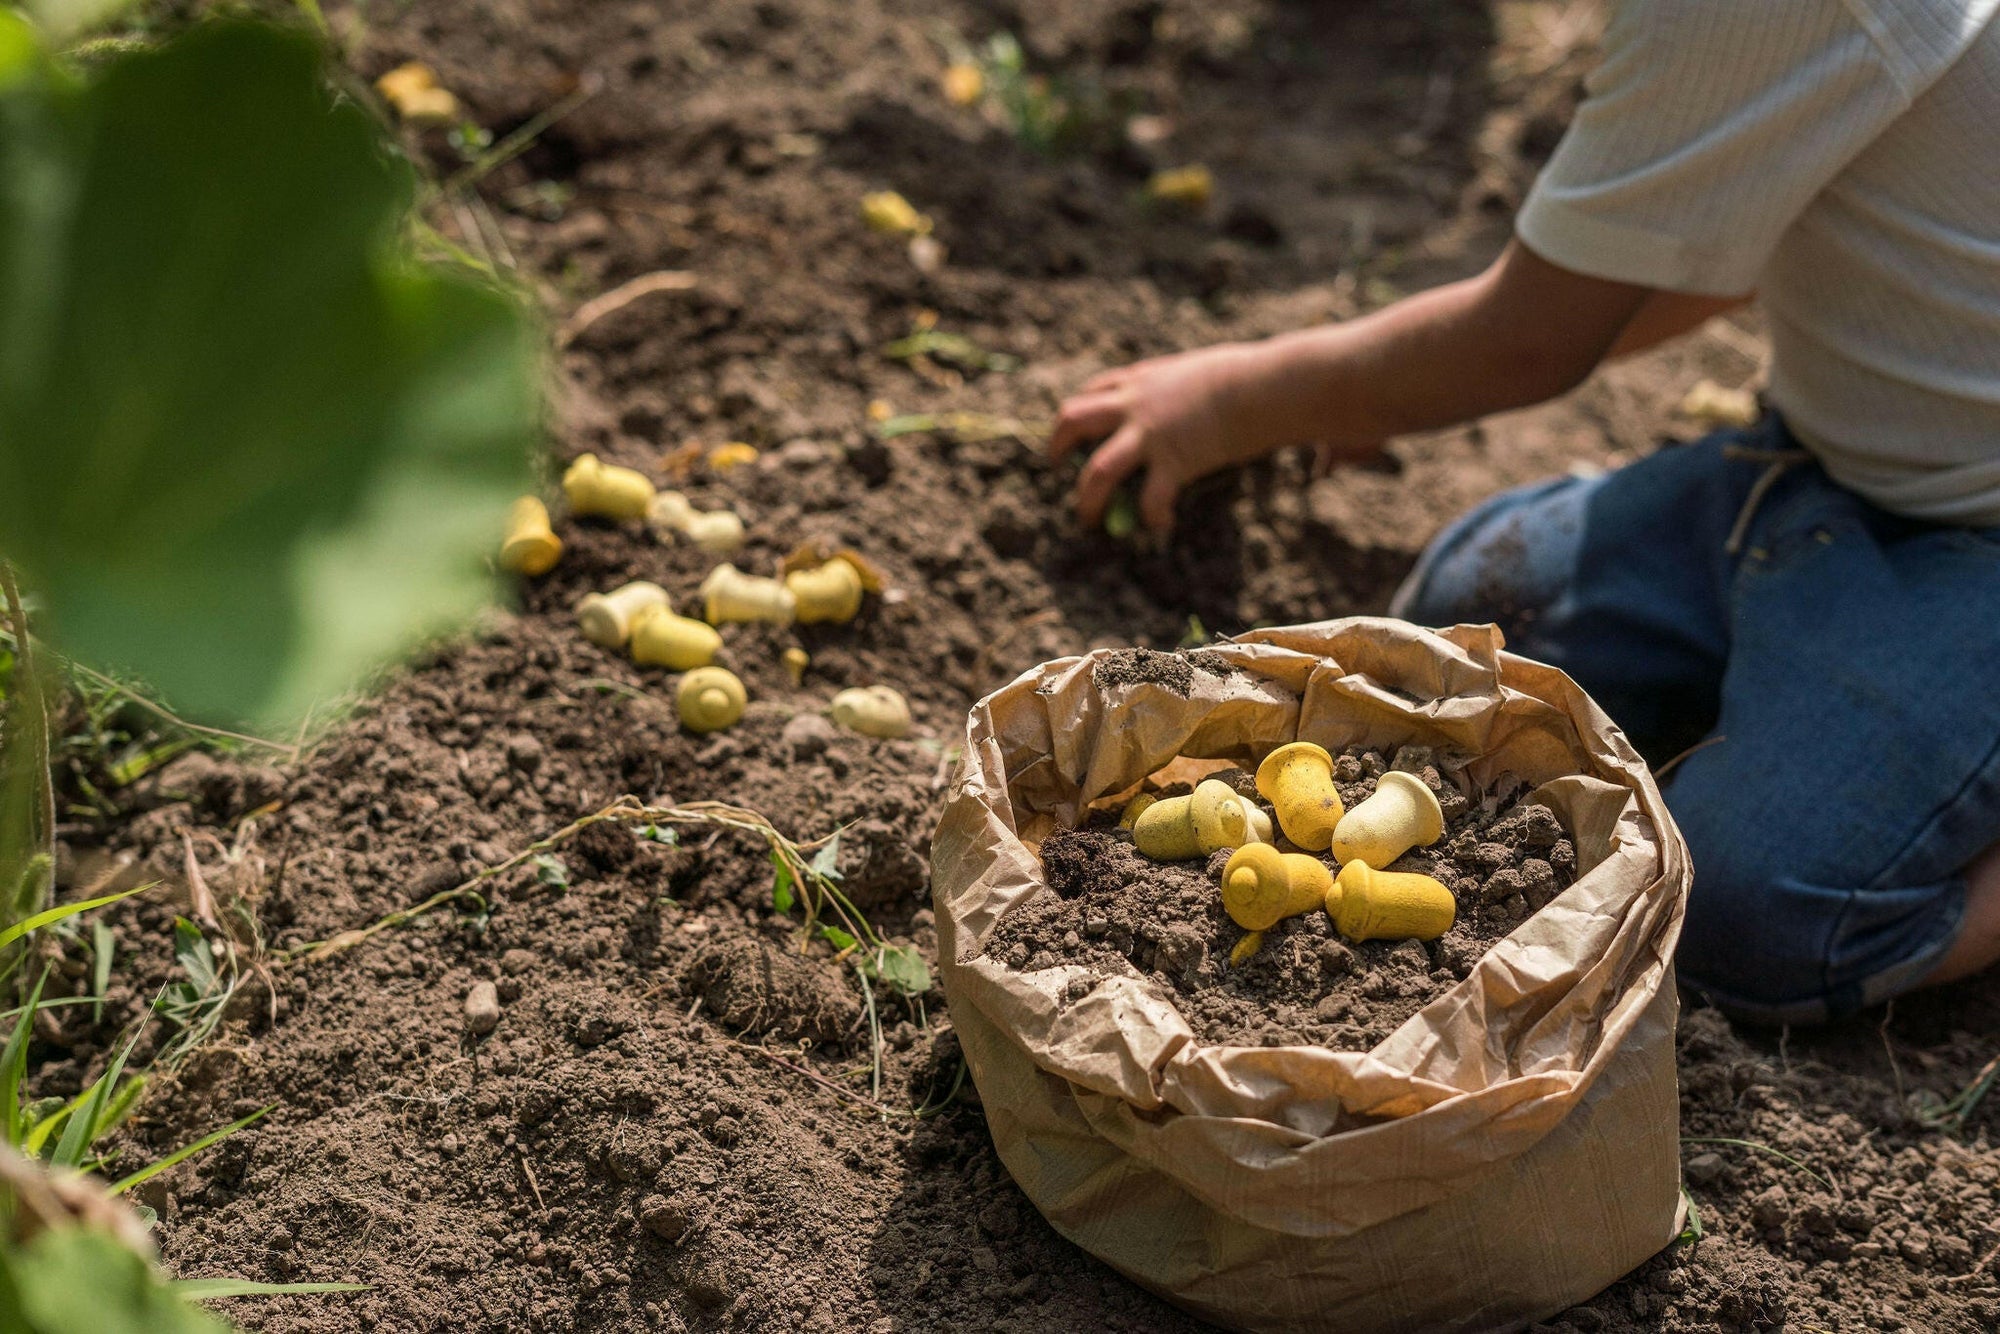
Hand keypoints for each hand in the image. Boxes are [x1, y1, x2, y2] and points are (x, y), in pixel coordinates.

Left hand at [1048, 341, 1292, 532]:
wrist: (1265, 384)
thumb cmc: (1249, 374)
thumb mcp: (1202, 370)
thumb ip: (1184, 386)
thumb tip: (1196, 393)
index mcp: (1142, 378)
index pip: (1093, 391)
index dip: (1079, 414)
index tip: (1076, 432)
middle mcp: (1135, 404)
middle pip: (1073, 420)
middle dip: (1057, 446)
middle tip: (1055, 467)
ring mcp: (1149, 434)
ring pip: (1097, 470)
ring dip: (1087, 499)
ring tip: (1087, 519)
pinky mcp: (1173, 461)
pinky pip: (1150, 499)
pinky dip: (1152, 517)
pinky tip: (1162, 526)